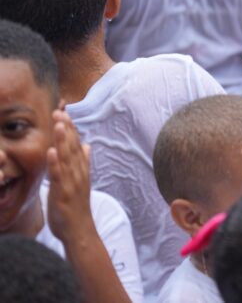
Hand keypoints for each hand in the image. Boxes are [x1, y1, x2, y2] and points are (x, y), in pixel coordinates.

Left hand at [46, 111, 94, 244]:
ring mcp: (72, 182)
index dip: (71, 128)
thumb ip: (84, 162)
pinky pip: (59, 175)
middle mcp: (78, 173)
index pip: (77, 144)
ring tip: (59, 124)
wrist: (79, 231)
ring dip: (63, 140)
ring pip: (67, 157)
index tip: (64, 112)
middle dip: (66, 129)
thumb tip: (88, 145)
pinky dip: (56, 163)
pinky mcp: (63, 193)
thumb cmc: (77, 207)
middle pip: (73, 147)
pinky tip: (52, 151)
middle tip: (60, 111)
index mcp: (81, 169)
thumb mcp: (81, 181)